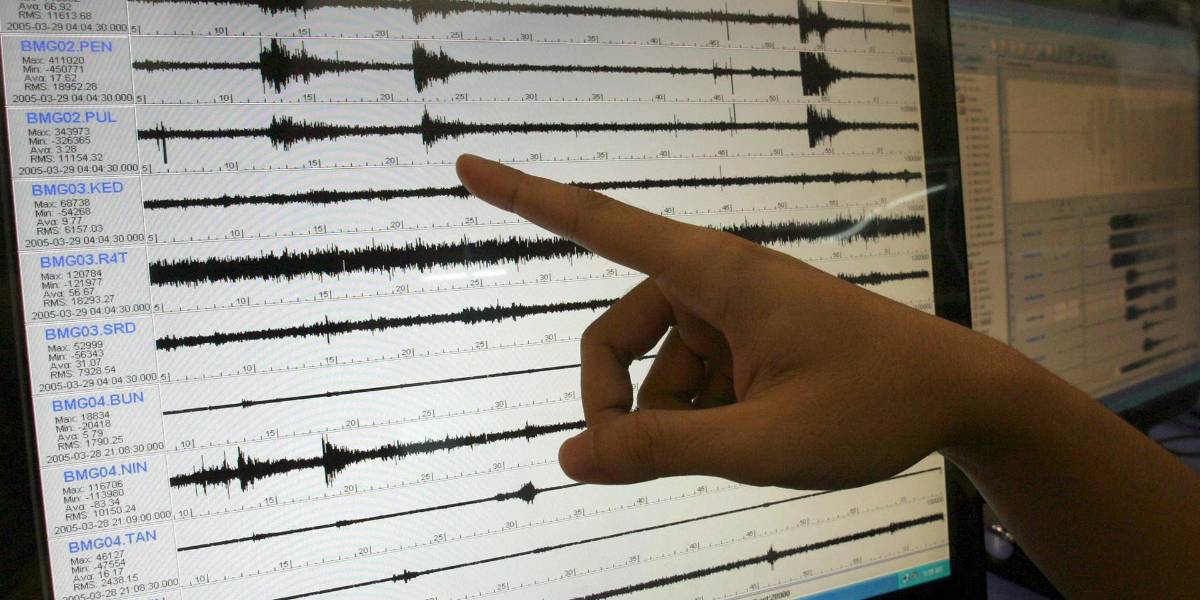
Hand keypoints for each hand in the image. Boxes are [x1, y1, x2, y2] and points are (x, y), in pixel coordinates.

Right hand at [456, 154, 1032, 488]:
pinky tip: (741, 439)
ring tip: (722, 453)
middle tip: (622, 459)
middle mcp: (716, 280)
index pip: (601, 223)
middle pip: (618, 331)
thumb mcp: (762, 443)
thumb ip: (662, 452)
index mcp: (715, 274)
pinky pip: (692, 374)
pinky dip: (696, 414)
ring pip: (656, 365)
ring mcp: (734, 310)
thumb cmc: (873, 405)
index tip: (467, 165)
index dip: (527, 197)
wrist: (958, 396)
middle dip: (612, 399)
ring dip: (664, 417)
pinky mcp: (750, 338)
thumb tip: (571, 460)